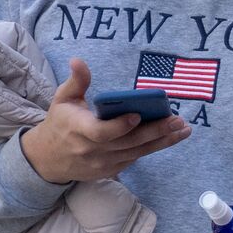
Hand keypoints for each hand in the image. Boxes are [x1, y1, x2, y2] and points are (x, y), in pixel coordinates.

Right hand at [20, 58, 190, 183]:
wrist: (49, 159)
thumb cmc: (60, 123)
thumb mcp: (63, 99)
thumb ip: (77, 81)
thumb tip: (78, 60)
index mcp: (79, 130)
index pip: (102, 132)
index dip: (120, 126)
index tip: (138, 115)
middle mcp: (92, 150)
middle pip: (128, 143)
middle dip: (154, 131)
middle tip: (177, 120)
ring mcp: (102, 164)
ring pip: (137, 153)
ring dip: (162, 141)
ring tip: (184, 130)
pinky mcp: (111, 171)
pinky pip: (135, 158)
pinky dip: (153, 148)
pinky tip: (171, 137)